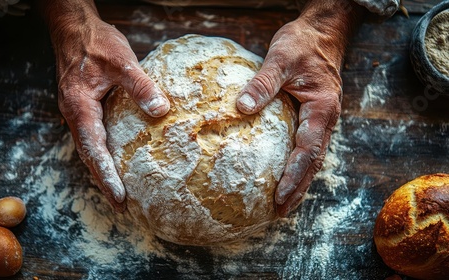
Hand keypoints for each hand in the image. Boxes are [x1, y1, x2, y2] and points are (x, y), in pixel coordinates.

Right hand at [41, 0, 169, 211]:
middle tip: (121, 206)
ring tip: (118, 192)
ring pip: (90, 149)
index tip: (119, 197)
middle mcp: (75, 115)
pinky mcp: (84, 108)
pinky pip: (93, 137)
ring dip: (103, 171)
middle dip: (104, 181)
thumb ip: (141, 86)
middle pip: (89, 156)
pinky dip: (103, 154)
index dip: (106, 175)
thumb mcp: (121, 61)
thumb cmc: (95, 42)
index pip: (94, 150)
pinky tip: (116, 161)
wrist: (74, 28)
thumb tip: (161, 111)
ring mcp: (78, 112)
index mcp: (80, 108)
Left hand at [236, 0, 364, 216]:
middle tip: (280, 212)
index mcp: (322, 109)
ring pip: (312, 158)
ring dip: (299, 182)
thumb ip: (262, 84)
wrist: (323, 33)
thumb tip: (241, 108)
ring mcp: (321, 120)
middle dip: (298, 188)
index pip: (307, 150)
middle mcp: (325, 119)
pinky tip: (285, 176)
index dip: (294, 175)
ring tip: (283, 204)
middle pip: (312, 162)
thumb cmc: (304, 44)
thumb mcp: (281, 58)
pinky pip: (307, 147)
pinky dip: (298, 166)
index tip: (279, 194)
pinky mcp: (313, 117)